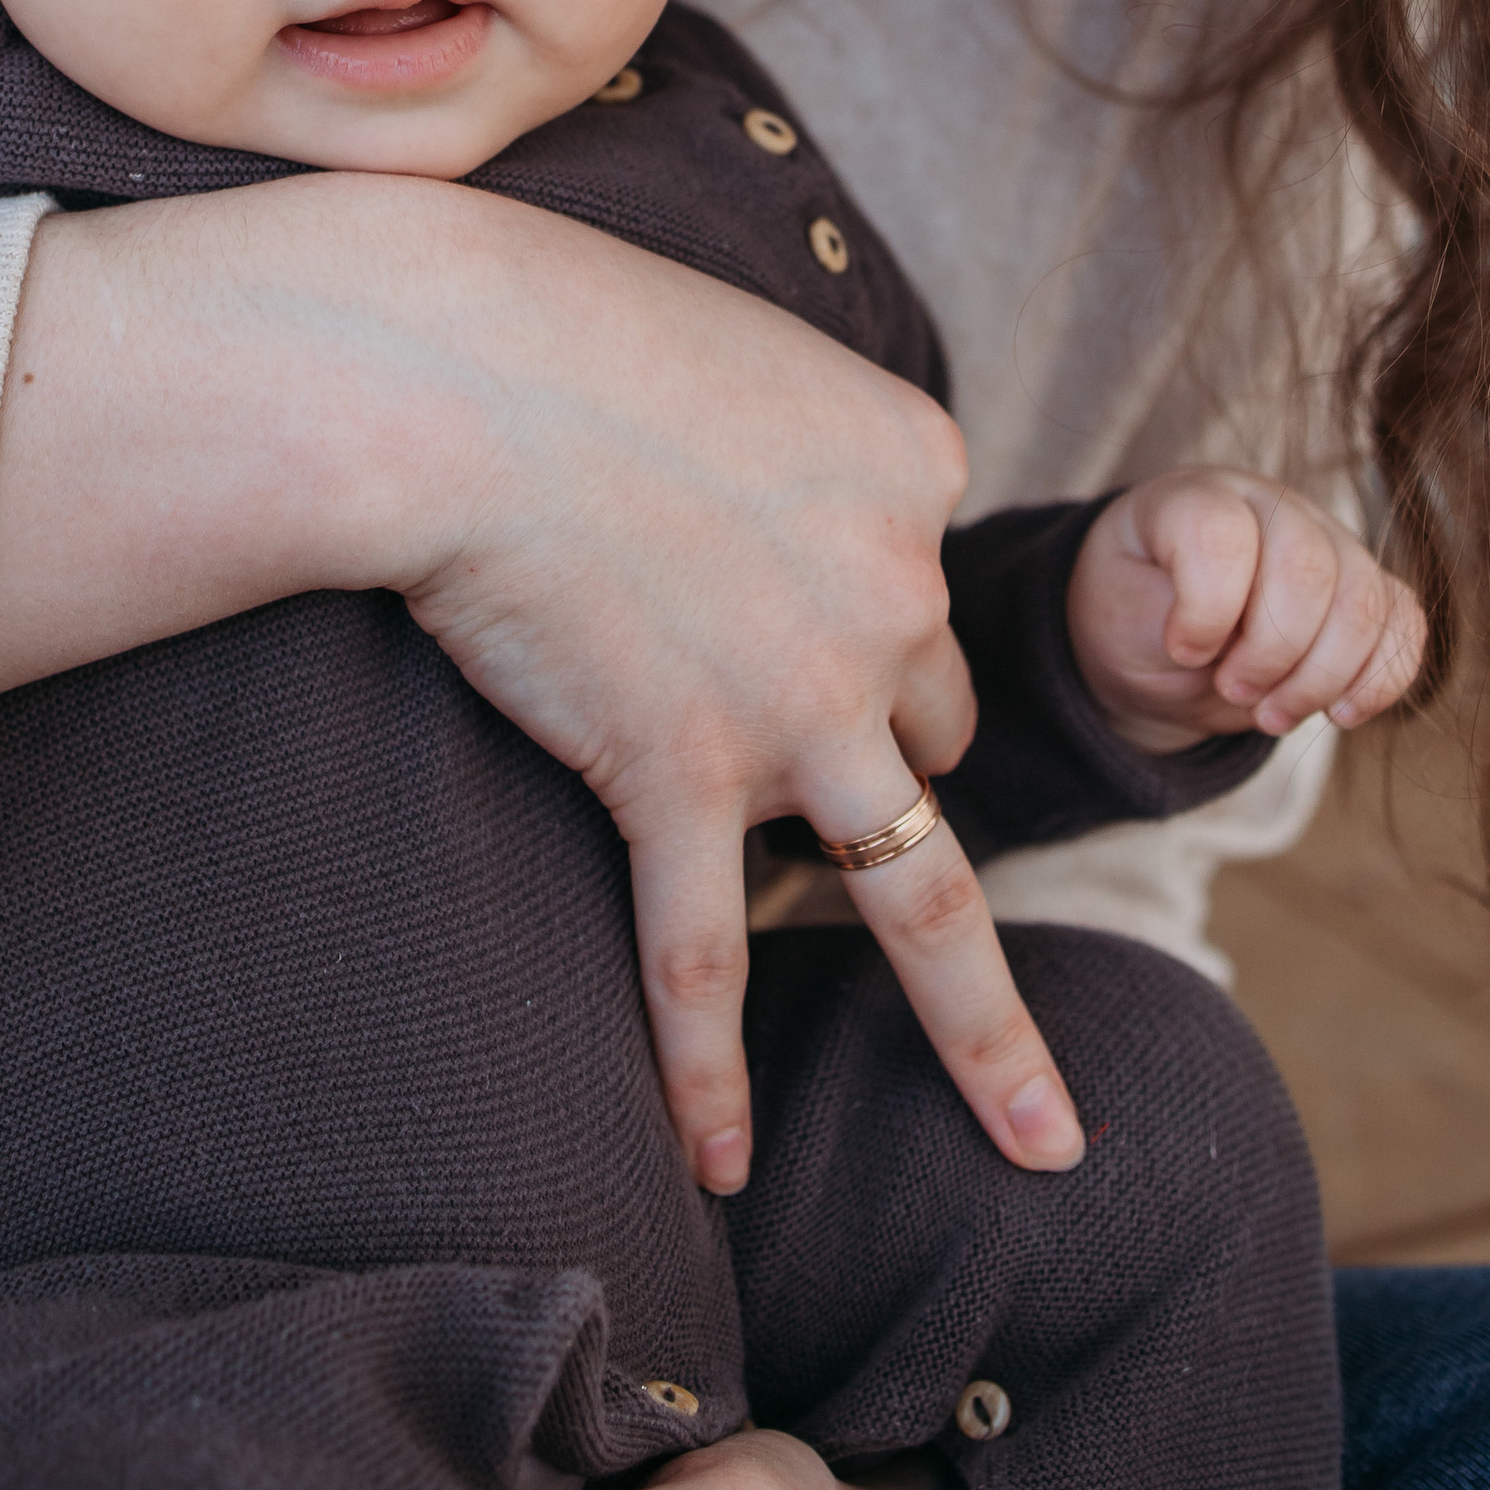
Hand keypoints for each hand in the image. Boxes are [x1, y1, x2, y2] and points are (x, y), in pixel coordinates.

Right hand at [0, 180, 1084, 1186]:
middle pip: (926, 721)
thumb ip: (782, 430)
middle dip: (882, 762)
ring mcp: (798, 702)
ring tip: (1039, 1143)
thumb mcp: (732, 342)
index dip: (844, 594)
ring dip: (985, 1032)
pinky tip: (728, 1164)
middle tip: (831, 790)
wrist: (451, 370)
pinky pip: (704, 958)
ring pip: (921, 898)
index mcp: (917, 465)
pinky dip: (713, 1076)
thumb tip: (761, 500)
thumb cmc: (556, 324)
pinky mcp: (681, 774)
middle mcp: (893, 592)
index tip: (753, 567)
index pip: (918, 575)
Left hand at [1067, 469, 1424, 754]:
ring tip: (1272, 715)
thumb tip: (1222, 640)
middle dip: (1272, 652)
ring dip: (1321, 679)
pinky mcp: (1367, 589)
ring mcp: (1329, 541)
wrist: (1161, 641)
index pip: (1219, 532)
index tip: (1183, 651)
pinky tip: (1339, 714)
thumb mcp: (1116, 614)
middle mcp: (1272, 506)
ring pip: (1363, 602)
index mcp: (1197, 497)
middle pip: (1306, 567)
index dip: (1207, 607)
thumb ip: (1160, 615)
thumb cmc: (1136, 615)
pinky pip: (1404, 625)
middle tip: (1233, 690)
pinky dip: (1379, 681)